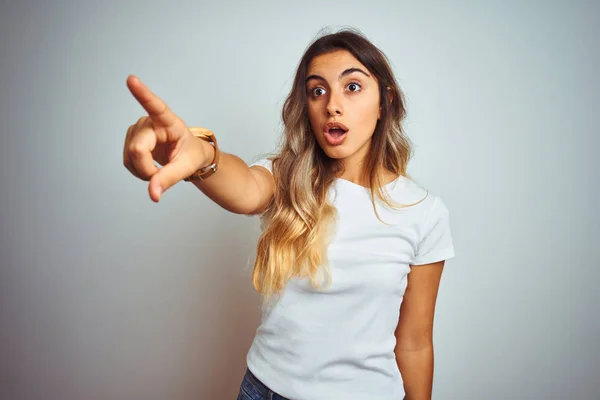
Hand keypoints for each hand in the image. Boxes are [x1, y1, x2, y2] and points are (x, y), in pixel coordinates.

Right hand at [123, 75, 212, 201]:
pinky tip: (150, 168)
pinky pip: (127, 161)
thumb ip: (169, 178)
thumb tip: (153, 194)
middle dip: (147, 169)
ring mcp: (137, 129)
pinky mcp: (130, 139)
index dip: (142, 93)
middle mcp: (149, 121)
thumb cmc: (191, 155)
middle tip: (162, 175)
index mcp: (168, 121)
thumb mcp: (187, 166)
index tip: (131, 80)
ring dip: (143, 171)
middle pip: (137, 149)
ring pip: (130, 157)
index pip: (155, 106)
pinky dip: (138, 171)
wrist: (188, 155)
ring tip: (159, 169)